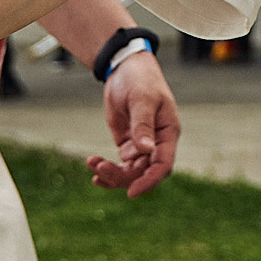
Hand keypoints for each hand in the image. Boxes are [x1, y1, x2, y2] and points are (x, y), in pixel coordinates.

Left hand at [89, 51, 178, 197]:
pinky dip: (107, 169)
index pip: (163, 165)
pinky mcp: (128, 144)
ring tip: (93, 163)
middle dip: (123, 177)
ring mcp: (142, 145)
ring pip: (130, 172)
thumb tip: (146, 149)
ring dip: (112, 173)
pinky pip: (120, 164)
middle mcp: (157, 143)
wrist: (126, 68)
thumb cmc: (141, 80)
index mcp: (167, 133)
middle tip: (100, 168)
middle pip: (144, 172)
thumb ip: (143, 125)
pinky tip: (94, 166)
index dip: (149, 181)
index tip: (131, 192)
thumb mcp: (142, 99)